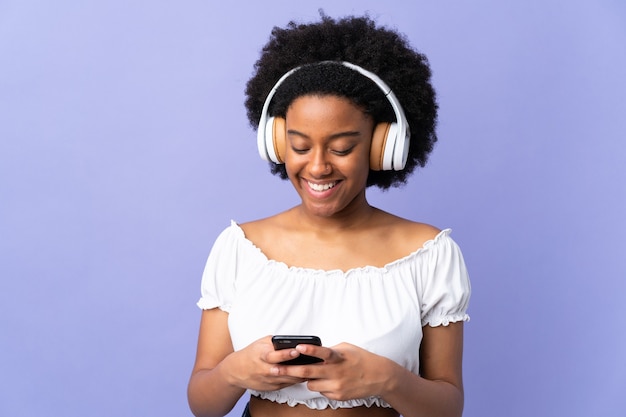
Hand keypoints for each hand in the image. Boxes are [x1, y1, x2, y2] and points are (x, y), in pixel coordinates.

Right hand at [225, 335, 306, 390]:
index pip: (274, 356)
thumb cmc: (251, 354)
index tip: (296, 351)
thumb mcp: (261, 343)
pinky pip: (288, 384)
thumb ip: (276, 342)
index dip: (285, 354)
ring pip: (288, 379)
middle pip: (283, 370)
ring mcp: (269, 380)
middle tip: (311, 362)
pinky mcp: (272, 387)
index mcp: (261, 356)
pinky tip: (305, 373)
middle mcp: (265, 369)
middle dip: (297, 367)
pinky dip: (297, 379)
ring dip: (301, 374)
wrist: (237, 370)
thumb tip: (292, 340)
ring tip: (313, 367)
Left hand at [270, 342, 397, 401]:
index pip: (321, 352)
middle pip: (308, 372)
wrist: (379, 377)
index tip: (297, 347)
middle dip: (289, 371)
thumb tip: (314, 351)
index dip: (309, 349)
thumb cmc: (361, 359)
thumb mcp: (346, 349)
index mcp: (338, 357)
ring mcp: (336, 386)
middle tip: (275, 370)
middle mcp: (336, 372)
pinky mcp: (338, 396)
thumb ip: (330, 350)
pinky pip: (321, 391)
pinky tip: (329, 381)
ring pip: (311, 384)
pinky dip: (321, 386)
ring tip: (315, 373)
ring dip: (309, 379)